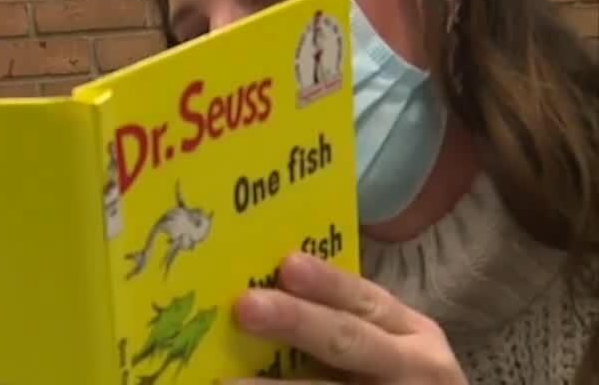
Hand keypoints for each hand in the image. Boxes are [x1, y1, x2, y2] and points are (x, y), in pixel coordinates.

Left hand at [225, 252, 466, 383]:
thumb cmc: (396, 379)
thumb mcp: (391, 346)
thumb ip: (343, 320)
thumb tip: (261, 290)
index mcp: (410, 333)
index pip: (365, 299)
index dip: (327, 282)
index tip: (288, 265)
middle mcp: (411, 367)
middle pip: (347, 341)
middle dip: (297, 322)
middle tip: (246, 307)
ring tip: (227, 381)